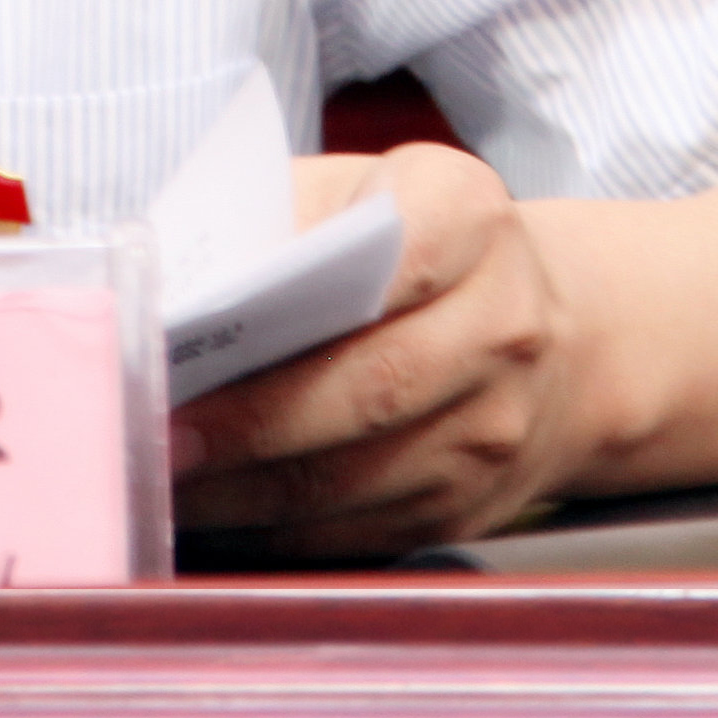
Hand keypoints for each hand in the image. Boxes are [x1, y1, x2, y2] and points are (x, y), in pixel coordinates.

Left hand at [167, 141, 594, 563]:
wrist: (554, 338)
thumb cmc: (411, 245)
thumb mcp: (361, 188)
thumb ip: (283, 215)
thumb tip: (179, 280)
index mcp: (468, 219)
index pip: (392, 254)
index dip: (299, 294)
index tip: (207, 327)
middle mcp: (500, 327)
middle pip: (370, 385)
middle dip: (252, 420)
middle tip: (162, 431)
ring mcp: (494, 428)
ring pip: (356, 475)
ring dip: (248, 490)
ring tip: (164, 476)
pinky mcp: (469, 507)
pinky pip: (360, 529)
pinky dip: (276, 530)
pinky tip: (213, 511)